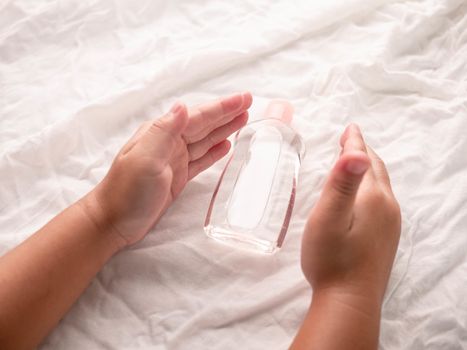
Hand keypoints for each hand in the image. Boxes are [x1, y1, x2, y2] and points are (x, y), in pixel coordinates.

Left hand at [82, 92, 251, 247]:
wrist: (113, 222)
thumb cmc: (127, 191)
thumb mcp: (145, 159)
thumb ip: (164, 132)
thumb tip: (183, 105)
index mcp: (161, 134)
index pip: (198, 117)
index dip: (222, 108)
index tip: (244, 98)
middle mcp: (169, 143)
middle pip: (204, 125)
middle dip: (227, 114)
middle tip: (249, 103)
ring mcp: (174, 160)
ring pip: (205, 141)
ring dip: (224, 130)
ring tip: (243, 120)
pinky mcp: (177, 178)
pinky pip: (201, 160)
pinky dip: (214, 152)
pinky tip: (226, 146)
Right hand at [301, 124, 400, 305]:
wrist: (349, 301)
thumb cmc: (332, 259)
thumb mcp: (329, 218)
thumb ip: (342, 184)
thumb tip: (357, 151)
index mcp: (373, 198)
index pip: (363, 161)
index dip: (354, 142)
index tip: (350, 128)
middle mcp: (388, 207)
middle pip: (376, 171)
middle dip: (363, 152)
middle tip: (350, 139)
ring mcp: (391, 224)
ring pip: (380, 186)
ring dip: (368, 170)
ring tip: (354, 162)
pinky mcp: (387, 238)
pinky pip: (382, 201)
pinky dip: (371, 187)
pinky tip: (363, 196)